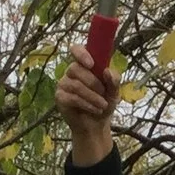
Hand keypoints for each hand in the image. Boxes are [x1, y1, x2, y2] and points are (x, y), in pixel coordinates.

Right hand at [59, 41, 120, 165]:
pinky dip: (87, 104)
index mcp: (85, 65)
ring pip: (76, 85)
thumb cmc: (104, 103)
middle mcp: (72, 72)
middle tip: (104, 93)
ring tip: (102, 105)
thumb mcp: (114, 92)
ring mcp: (64, 84)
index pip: (76, 49)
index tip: (91, 64)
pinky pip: (72, 97)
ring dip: (93, 97)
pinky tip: (95, 109)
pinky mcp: (60, 97)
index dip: (81, 53)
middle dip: (93, 82)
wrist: (97, 125)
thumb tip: (107, 71)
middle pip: (76, 68)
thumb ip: (114, 80)